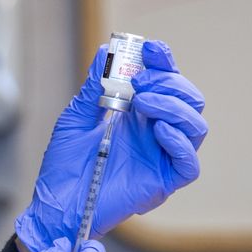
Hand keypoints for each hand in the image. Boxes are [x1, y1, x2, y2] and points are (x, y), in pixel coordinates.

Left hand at [15, 40, 206, 251]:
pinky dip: (179, 142)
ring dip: (174, 106)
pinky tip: (158, 130)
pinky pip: (188, 164)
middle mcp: (157, 132)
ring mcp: (162, 157)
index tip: (151, 48)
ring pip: (195, 126)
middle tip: (139, 81)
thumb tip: (105, 51)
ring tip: (143, 101)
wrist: (56, 203)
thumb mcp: (76, 118)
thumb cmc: (66, 164)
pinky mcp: (162, 182)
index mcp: (140, 114)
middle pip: (188, 99)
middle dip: (169, 82)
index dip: (164, 62)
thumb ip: (94, 87)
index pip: (166, 82)